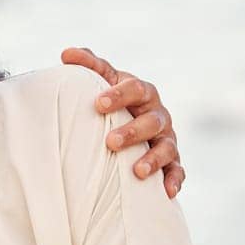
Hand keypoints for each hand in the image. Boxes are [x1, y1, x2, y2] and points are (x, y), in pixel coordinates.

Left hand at [61, 47, 184, 197]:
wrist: (129, 124)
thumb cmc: (112, 100)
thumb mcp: (103, 80)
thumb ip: (89, 65)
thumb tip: (66, 52)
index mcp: (142, 92)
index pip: (135, 89)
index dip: (119, 95)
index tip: (97, 104)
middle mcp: (158, 114)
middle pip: (152, 121)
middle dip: (133, 131)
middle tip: (110, 142)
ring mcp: (167, 139)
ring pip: (167, 147)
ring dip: (154, 159)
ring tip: (138, 171)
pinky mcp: (172, 161)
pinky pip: (178, 171)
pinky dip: (175, 180)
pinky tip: (166, 192)